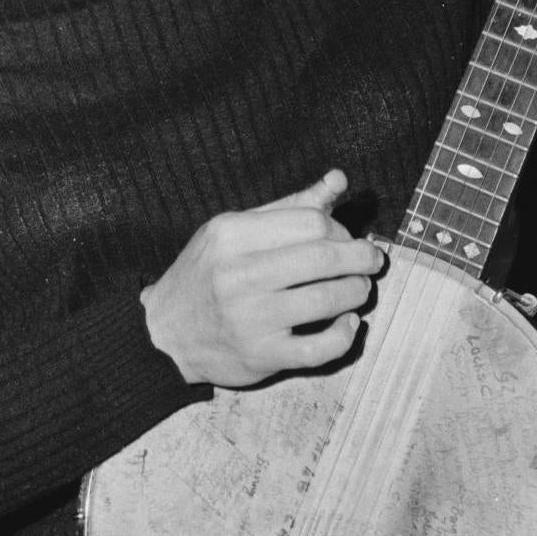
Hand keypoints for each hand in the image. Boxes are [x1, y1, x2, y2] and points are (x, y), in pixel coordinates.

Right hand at [140, 169, 386, 388]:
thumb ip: (288, 207)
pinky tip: (348, 324)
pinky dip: (345, 335)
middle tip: (372, 260)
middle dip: (360, 257)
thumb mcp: (234, 231)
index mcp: (231, 234)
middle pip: (322, 257)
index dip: (340, 229)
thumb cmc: (206, 274)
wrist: (164, 333)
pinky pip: (319, 348)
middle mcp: (238, 274)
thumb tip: (338, 180)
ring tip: (359, 289)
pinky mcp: (261, 355)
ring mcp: (249, 318)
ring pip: (326, 299)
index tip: (347, 238)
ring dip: (356, 292)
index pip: (310, 221)